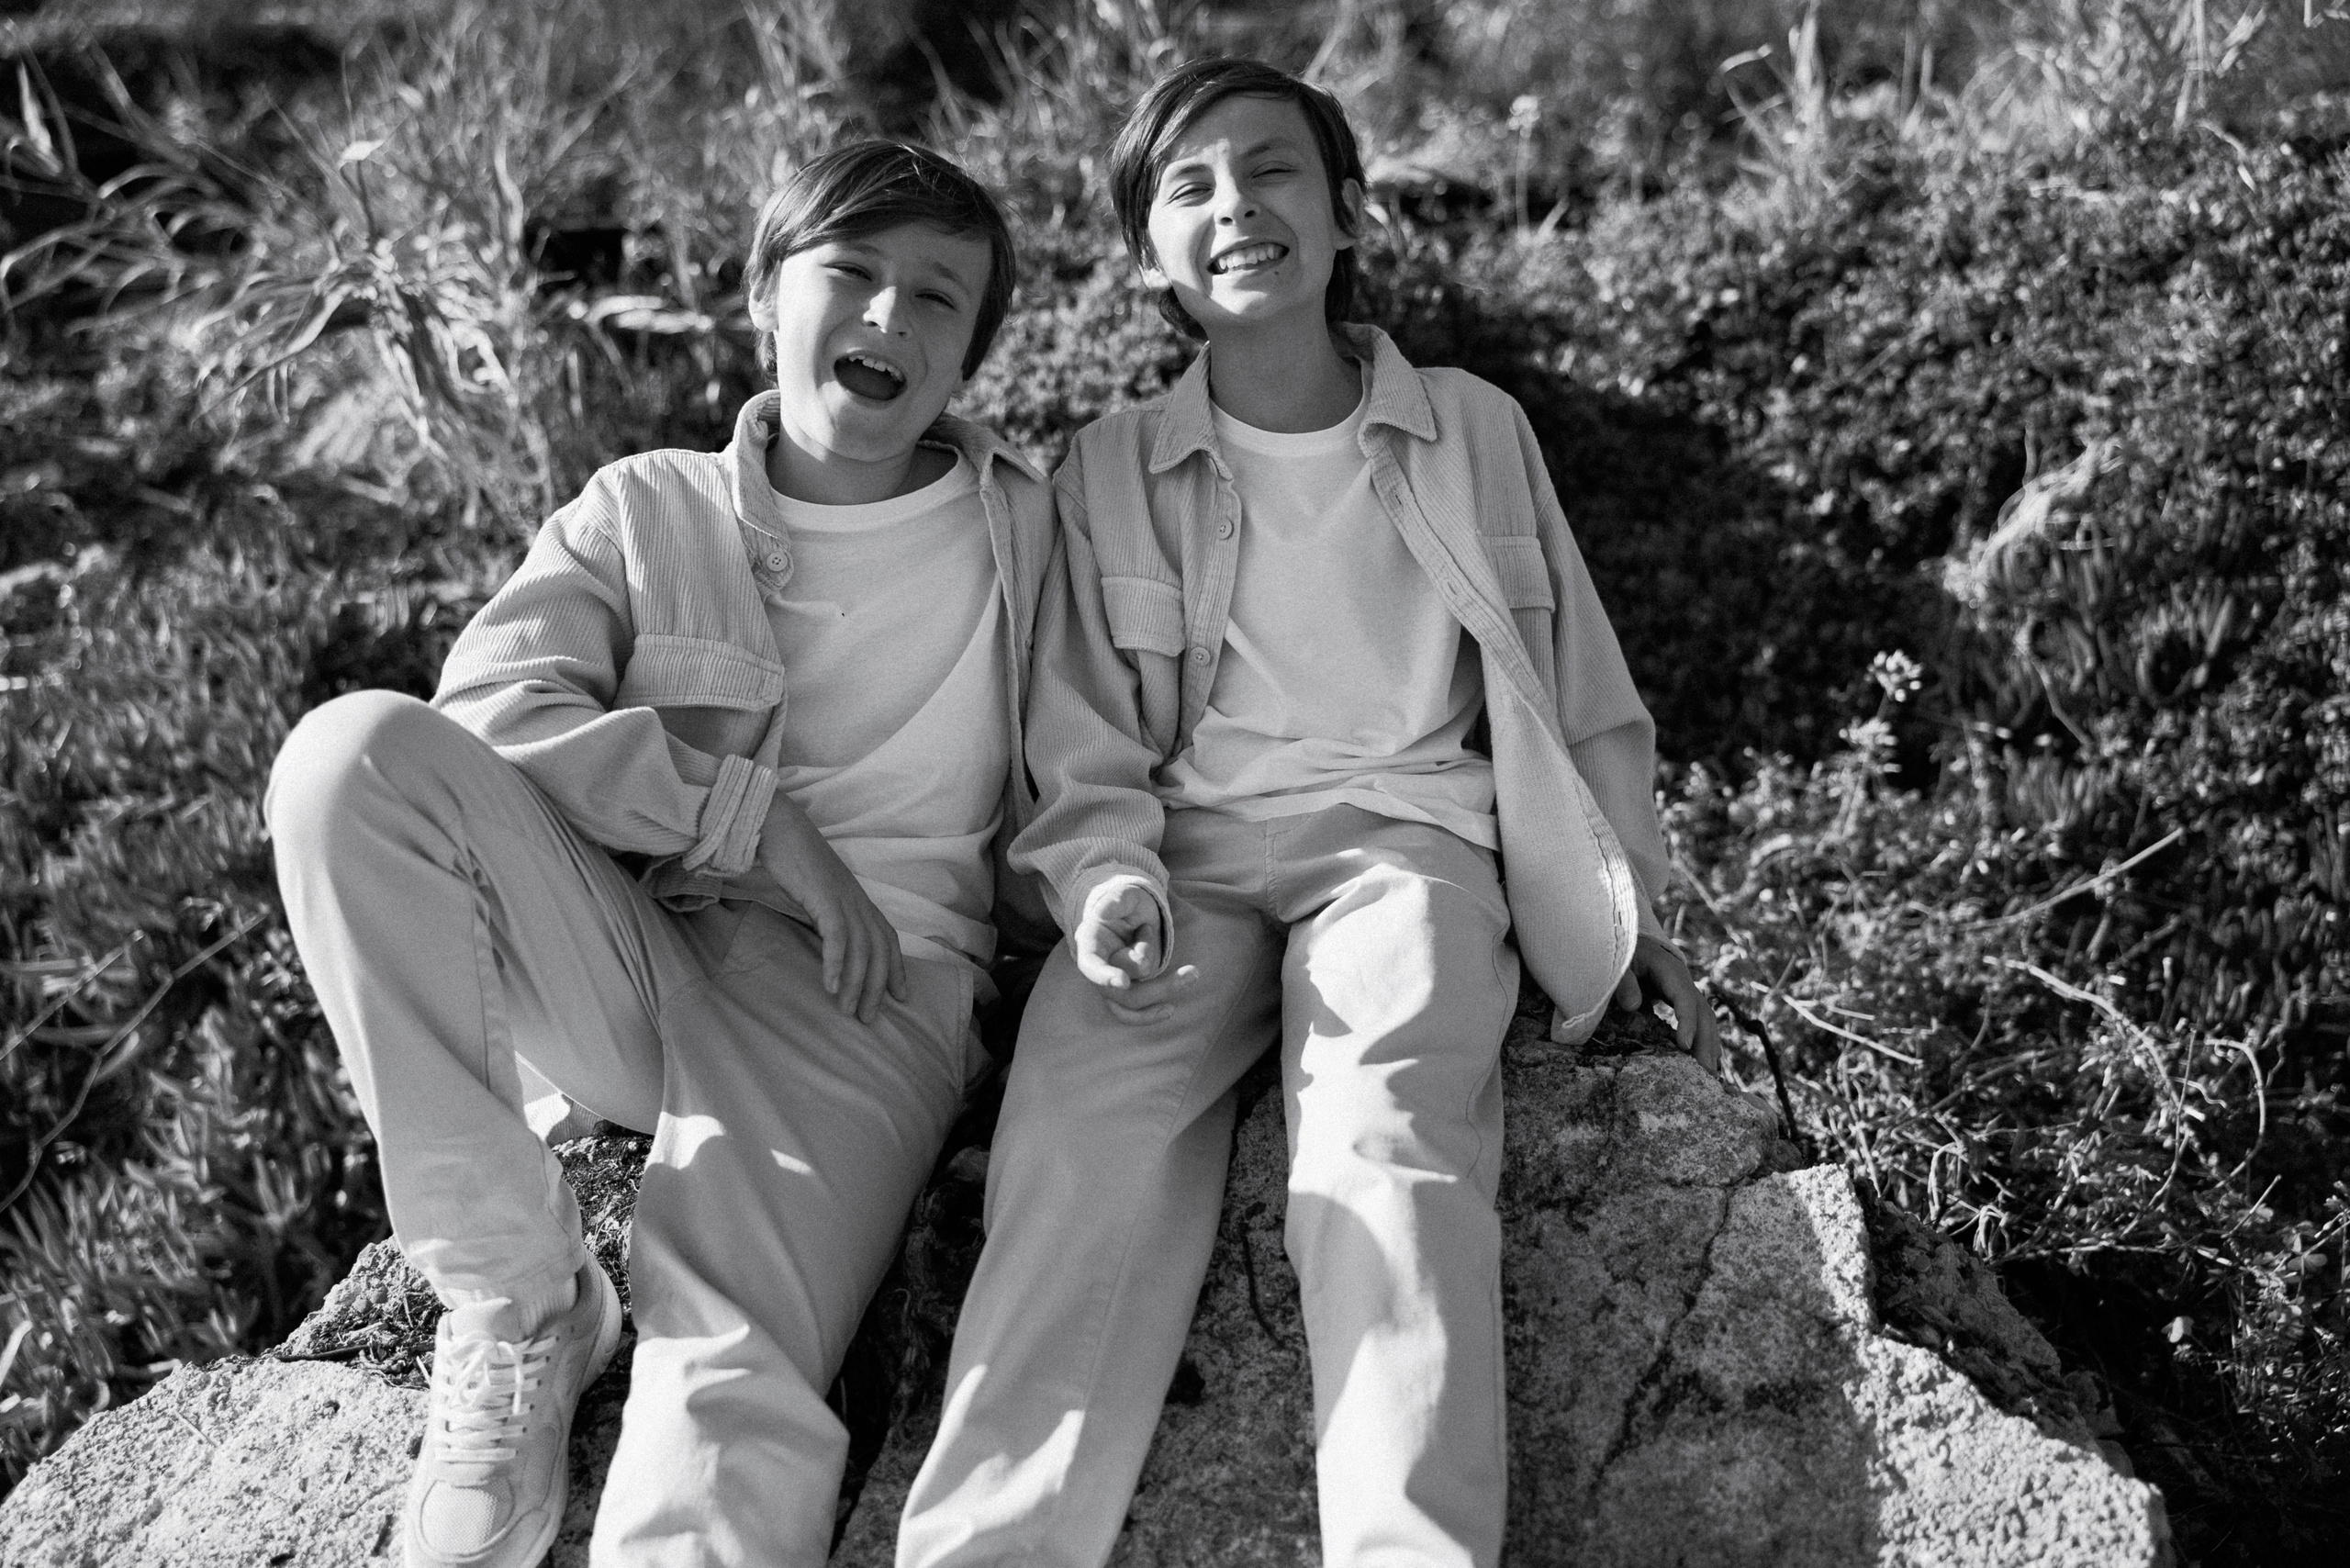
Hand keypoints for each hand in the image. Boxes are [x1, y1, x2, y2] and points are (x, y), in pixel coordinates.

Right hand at [757, 794, 906, 1021]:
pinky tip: (830, 987)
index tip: (899, 996)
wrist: (776, 824)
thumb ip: (824, 913)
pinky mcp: (824, 896)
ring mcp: (842, 897)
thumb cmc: (790, 857)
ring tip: (848, 1012)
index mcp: (856, 897)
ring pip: (861, 948)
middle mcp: (856, 899)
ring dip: (856, 983)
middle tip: (868, 1018)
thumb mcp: (814, 890)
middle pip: (879, 949)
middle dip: (876, 986)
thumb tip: (825, 939)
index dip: (896, 967)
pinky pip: (837, 936)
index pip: (886, 937)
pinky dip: (835, 963)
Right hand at [1073, 881, 1193, 1024]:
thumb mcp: (1126, 893)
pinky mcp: (1127, 990)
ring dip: (1162, 991)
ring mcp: (1112, 982)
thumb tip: (1102, 912)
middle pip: (1120, 989)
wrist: (1134, 913)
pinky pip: (1135, 1011)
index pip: (1090, 964)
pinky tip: (1170, 1009)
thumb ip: (1117, 900)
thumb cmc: (1128, 901)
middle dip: (1156, 984)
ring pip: (1131, 1002)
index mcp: (1090, 943)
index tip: (1123, 982)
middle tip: (1192, 972)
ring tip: (1192, 975)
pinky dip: (1150, 1014)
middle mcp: (1098, 967)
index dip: (1104, 975)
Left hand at [1614, 933, 1721, 1073]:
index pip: (1685, 999)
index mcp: (1671, 972)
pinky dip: (1705, 1041)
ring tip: (1712, 1075)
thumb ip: (1624, 981)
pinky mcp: (1682, 1002)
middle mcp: (1685, 983)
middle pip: (1703, 1014)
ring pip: (1706, 1020)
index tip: (1684, 1046)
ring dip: (1710, 1046)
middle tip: (1706, 1073)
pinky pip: (1699, 1022)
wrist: (1631, 944)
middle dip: (1706, 1043)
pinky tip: (1709, 1062)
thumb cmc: (1624, 953)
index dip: (1687, 1022)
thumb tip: (1632, 1006)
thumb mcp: (1620, 962)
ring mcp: (1686, 993)